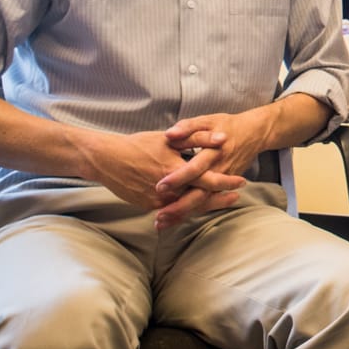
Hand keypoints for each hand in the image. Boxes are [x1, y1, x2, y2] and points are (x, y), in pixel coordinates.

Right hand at [81, 130, 244, 215]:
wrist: (106, 160)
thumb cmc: (139, 145)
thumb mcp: (170, 138)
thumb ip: (198, 138)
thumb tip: (222, 138)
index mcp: (175, 170)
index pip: (208, 179)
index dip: (226, 181)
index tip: (241, 181)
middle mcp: (168, 190)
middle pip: (201, 198)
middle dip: (220, 199)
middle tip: (237, 197)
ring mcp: (157, 201)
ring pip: (187, 207)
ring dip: (205, 205)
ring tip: (221, 201)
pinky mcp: (148, 206)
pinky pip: (173, 210)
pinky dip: (186, 208)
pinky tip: (197, 205)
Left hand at [153, 110, 273, 228]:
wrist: (254, 133)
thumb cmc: (227, 125)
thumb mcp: (208, 120)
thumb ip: (187, 127)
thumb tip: (168, 134)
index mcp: (214, 152)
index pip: (195, 168)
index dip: (178, 178)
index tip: (159, 187)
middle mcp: (219, 170)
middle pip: (200, 193)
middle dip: (179, 206)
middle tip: (159, 216)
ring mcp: (223, 181)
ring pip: (203, 202)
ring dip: (183, 213)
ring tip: (161, 223)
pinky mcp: (224, 186)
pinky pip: (207, 202)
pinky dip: (191, 212)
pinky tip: (175, 220)